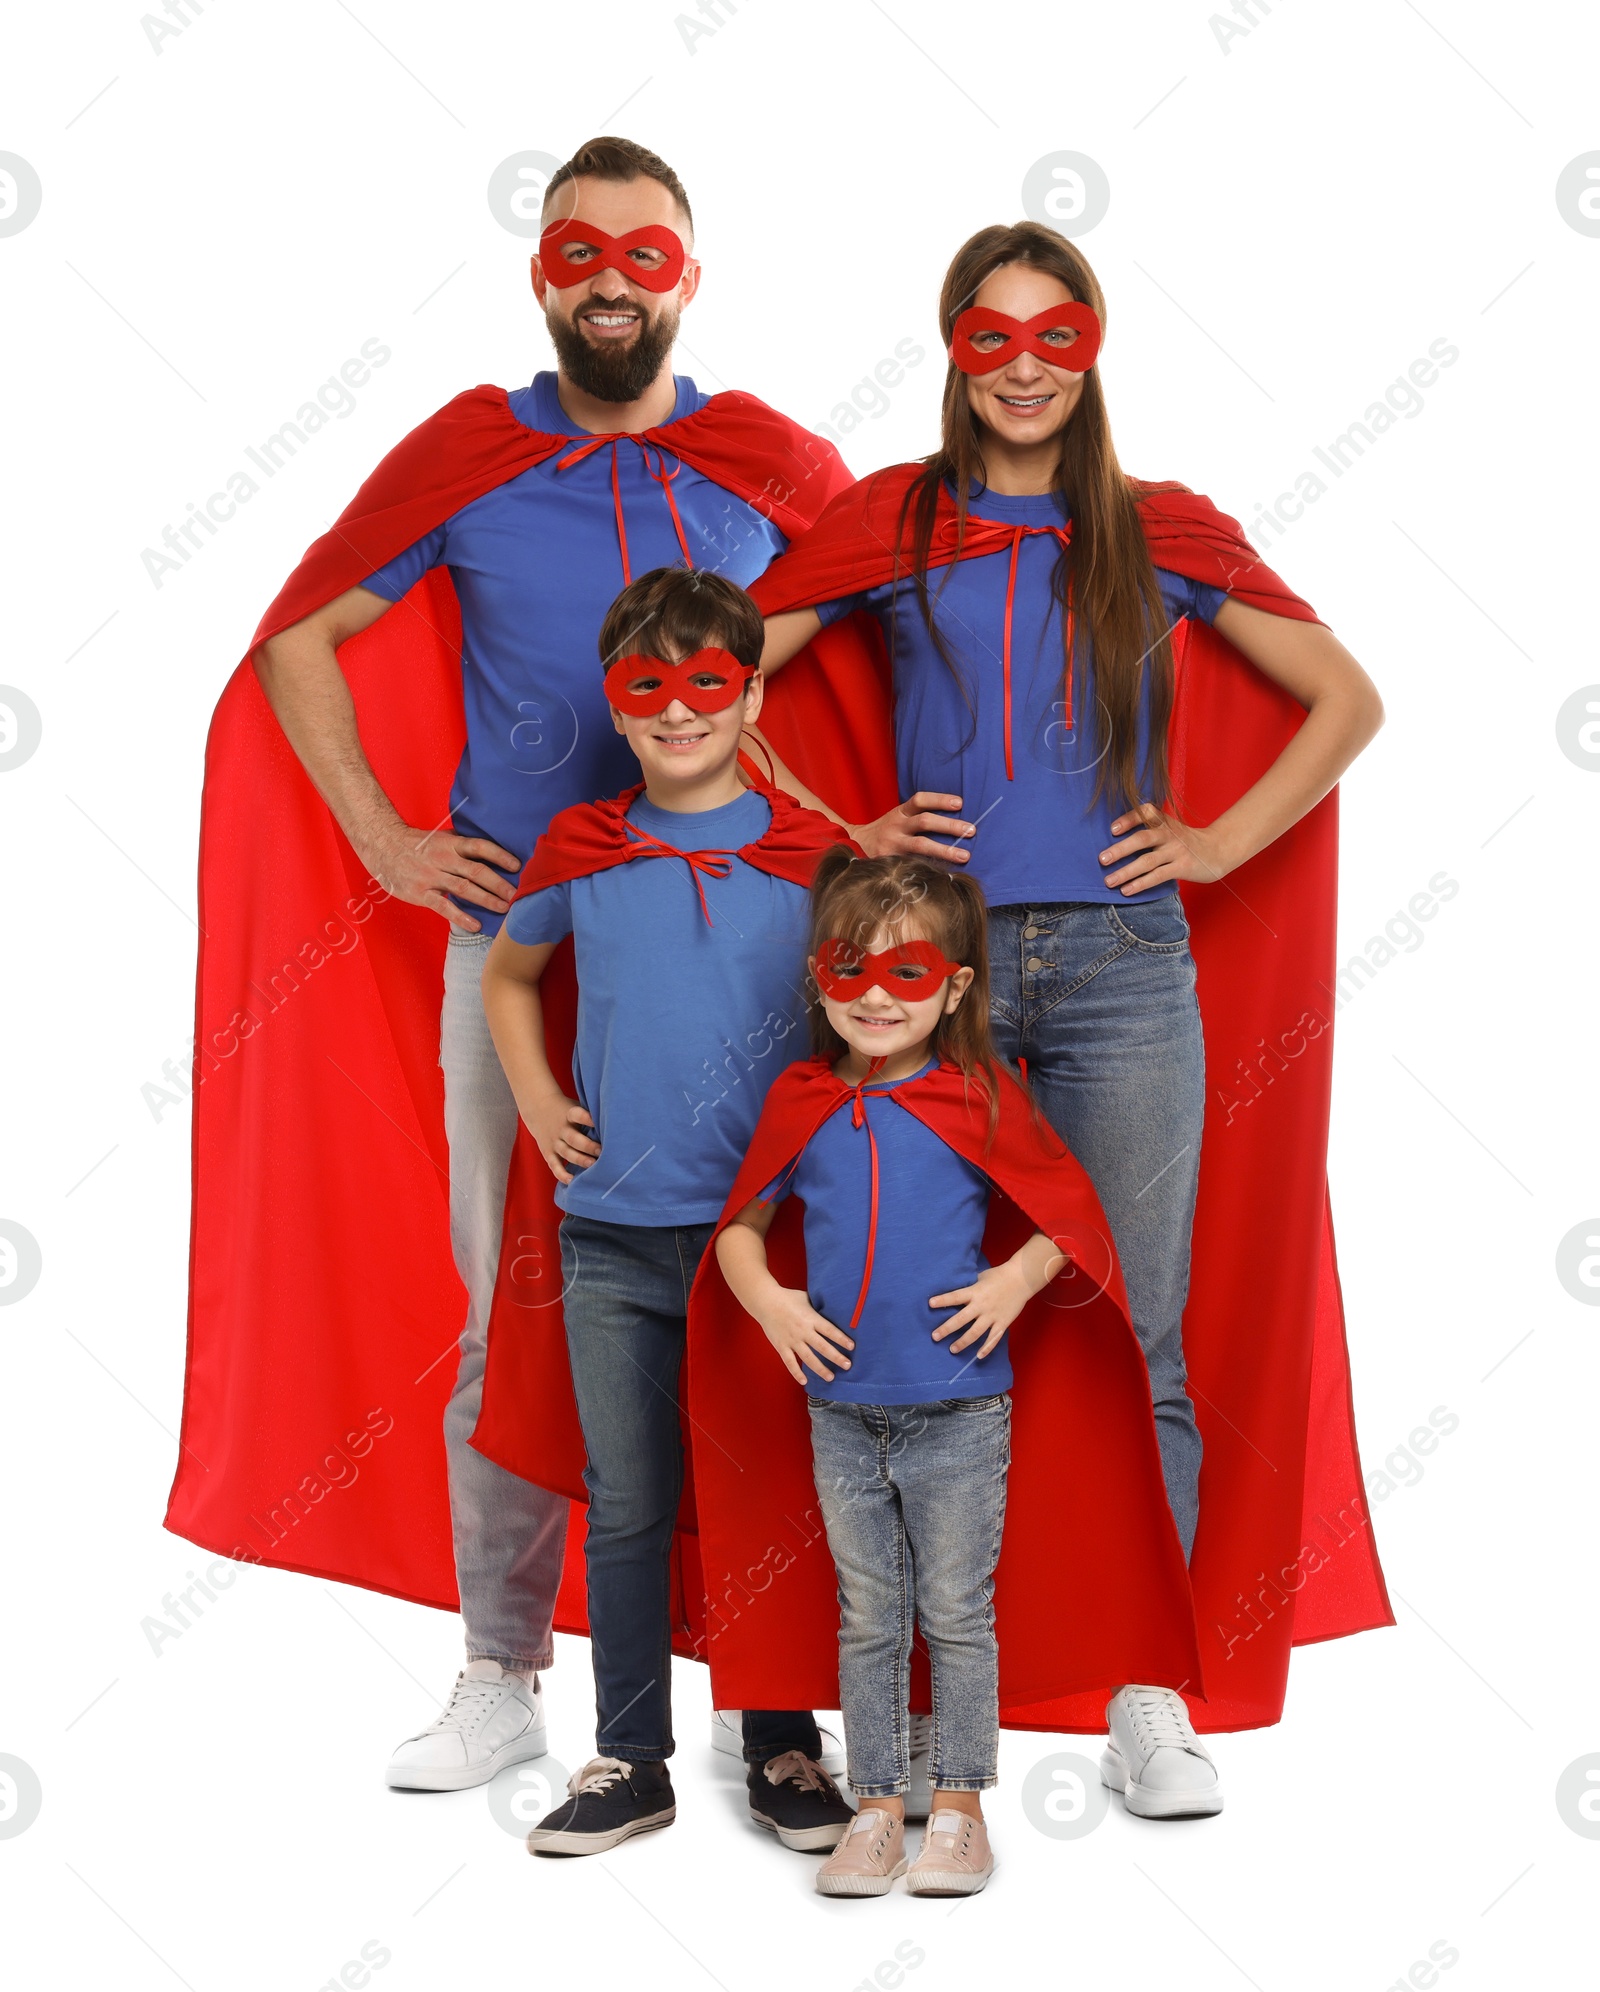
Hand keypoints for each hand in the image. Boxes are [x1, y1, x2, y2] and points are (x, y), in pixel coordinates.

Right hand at [363, 822, 520, 931]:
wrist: (383, 847)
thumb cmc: (418, 844)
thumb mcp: (441, 837)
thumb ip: (463, 843)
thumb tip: (494, 849)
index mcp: (451, 843)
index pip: (480, 847)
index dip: (500, 855)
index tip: (517, 866)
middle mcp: (443, 858)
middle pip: (476, 871)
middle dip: (499, 884)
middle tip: (517, 895)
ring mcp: (431, 876)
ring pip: (463, 889)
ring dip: (486, 899)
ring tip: (504, 909)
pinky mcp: (421, 893)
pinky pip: (443, 906)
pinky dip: (461, 916)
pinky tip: (476, 925)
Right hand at [525, 1091, 600, 1186]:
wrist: (538, 1108)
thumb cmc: (567, 1110)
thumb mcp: (576, 1106)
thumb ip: (590, 1115)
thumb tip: (616, 1124)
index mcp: (569, 1114)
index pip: (577, 1114)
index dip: (586, 1118)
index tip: (596, 1122)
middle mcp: (561, 1129)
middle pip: (573, 1138)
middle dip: (588, 1146)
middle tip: (601, 1151)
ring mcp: (554, 1142)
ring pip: (566, 1152)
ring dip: (579, 1159)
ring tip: (592, 1166)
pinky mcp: (548, 1153)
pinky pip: (554, 1165)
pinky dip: (562, 1174)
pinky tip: (571, 1180)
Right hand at [755, 1287, 854, 1384]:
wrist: (765, 1301)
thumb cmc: (788, 1297)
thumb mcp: (806, 1298)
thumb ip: (818, 1307)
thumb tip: (832, 1309)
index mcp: (811, 1318)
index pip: (830, 1330)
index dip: (841, 1339)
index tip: (852, 1347)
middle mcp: (803, 1331)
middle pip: (822, 1347)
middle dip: (836, 1357)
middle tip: (847, 1366)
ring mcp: (792, 1340)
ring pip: (808, 1358)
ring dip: (820, 1368)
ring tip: (830, 1377)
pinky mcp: (781, 1346)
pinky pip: (789, 1362)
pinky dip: (796, 1372)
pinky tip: (804, 1381)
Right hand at [850, 792, 973, 863]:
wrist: (853, 845)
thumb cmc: (886, 831)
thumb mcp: (898, 818)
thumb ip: (918, 817)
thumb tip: (955, 820)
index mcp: (900, 812)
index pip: (920, 800)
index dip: (939, 799)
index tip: (959, 803)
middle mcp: (896, 826)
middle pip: (924, 822)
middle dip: (950, 825)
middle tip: (971, 830)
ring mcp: (893, 845)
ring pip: (921, 846)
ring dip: (945, 851)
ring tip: (965, 856)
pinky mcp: (891, 862)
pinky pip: (914, 864)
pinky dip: (931, 868)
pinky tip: (947, 874)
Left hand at [930, 1261, 1036, 1359]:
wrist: (1021, 1279)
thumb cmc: (999, 1275)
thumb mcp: (981, 1278)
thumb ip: (970, 1288)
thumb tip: (958, 1294)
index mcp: (974, 1291)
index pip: (955, 1297)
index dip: (942, 1300)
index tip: (930, 1304)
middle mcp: (981, 1305)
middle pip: (961, 1319)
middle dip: (946, 1329)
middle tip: (935, 1337)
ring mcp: (992, 1316)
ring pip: (975, 1332)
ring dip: (963, 1342)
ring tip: (952, 1349)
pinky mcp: (1003, 1323)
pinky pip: (993, 1338)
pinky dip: (986, 1348)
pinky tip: (978, 1356)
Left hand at [1100, 803, 1234, 894]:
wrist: (1217, 850)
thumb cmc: (1185, 842)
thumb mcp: (1170, 829)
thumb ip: (1149, 831)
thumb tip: (1114, 845)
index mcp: (1164, 822)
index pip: (1146, 813)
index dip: (1129, 819)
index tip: (1113, 829)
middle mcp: (1169, 834)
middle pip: (1142, 839)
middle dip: (1120, 849)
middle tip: (1102, 859)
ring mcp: (1176, 851)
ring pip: (1147, 861)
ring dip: (1126, 872)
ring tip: (1109, 881)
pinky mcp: (1182, 867)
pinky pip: (1158, 876)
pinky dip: (1140, 884)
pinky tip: (1126, 890)